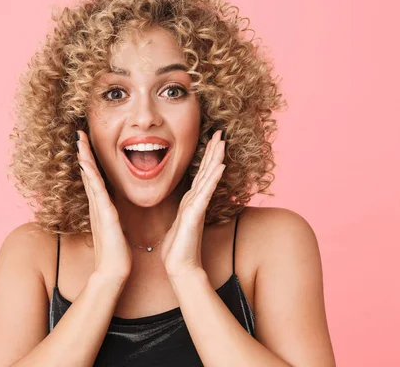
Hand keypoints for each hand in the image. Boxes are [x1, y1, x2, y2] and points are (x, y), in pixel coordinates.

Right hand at [76, 130, 131, 283]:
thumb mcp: (115, 228)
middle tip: (78, 134)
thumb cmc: (116, 252)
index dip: (89, 160)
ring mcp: (99, 209)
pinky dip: (91, 176)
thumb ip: (112, 216)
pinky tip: (87, 164)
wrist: (114, 271)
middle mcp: (97, 205)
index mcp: (101, 207)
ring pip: (90, 178)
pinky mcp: (105, 215)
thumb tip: (113, 209)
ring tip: (80, 141)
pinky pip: (97, 191)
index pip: (94, 178)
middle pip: (88, 173)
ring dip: (85, 159)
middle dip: (83, 153)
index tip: (86, 144)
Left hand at [160, 129, 226, 277]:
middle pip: (208, 171)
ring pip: (208, 178)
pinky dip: (212, 179)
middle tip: (220, 132)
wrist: (179, 267)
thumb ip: (183, 212)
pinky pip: (204, 193)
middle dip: (214, 151)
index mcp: (191, 201)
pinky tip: (219, 167)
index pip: (201, 174)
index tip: (212, 139)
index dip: (207, 157)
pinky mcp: (195, 215)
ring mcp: (197, 207)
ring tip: (221, 142)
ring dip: (215, 159)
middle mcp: (197, 201)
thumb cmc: (178, 248)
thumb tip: (184, 206)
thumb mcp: (178, 223)